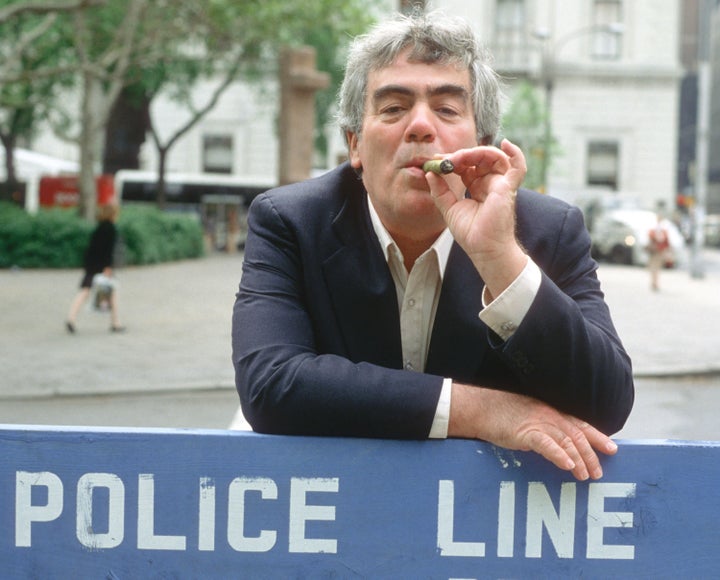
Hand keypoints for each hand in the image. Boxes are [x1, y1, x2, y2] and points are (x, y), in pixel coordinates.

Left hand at [426, 140, 527, 297]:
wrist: (483, 249)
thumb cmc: (471, 233)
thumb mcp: (449, 209)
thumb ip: (439, 191)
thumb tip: (429, 172)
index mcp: (476, 187)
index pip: (466, 166)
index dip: (452, 160)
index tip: (437, 159)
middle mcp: (489, 183)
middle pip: (479, 158)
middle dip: (462, 155)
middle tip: (446, 159)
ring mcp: (500, 184)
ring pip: (494, 157)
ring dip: (476, 152)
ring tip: (460, 157)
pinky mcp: (508, 188)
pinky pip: (518, 166)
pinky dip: (516, 153)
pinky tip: (506, 144)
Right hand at [448, 383, 617, 480]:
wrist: (479, 407)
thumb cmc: (500, 412)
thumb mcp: (527, 416)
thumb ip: (542, 426)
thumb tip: (554, 444)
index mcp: (550, 411)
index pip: (579, 423)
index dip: (597, 436)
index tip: (612, 448)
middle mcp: (548, 415)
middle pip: (577, 435)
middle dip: (591, 454)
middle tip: (599, 472)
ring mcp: (537, 422)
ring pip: (566, 441)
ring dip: (579, 459)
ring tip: (586, 475)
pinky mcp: (524, 432)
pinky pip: (546, 444)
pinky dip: (559, 455)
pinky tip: (567, 465)